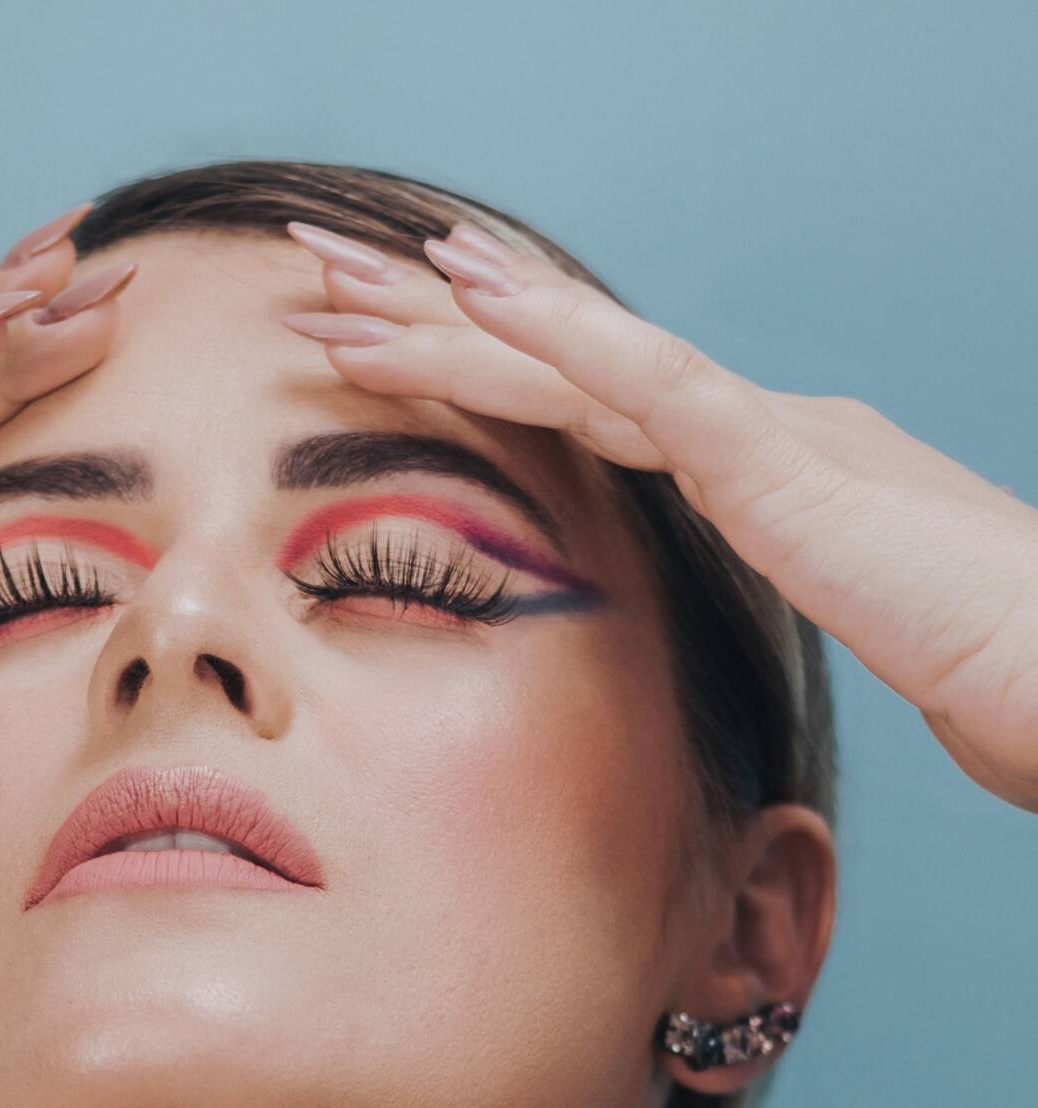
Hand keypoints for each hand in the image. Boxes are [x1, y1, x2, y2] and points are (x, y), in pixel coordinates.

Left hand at [282, 219, 1037, 813]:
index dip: (468, 373)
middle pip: (547, 361)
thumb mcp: (825, 613)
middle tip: (318, 280)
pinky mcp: (781, 462)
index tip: (376, 352)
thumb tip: (720, 587)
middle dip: (425, 321)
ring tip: (353, 273)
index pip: (569, 406)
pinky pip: (651, 383)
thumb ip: (760, 584)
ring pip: (572, 356)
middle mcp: (732, 426)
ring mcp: (755, 432)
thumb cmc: (966, 657)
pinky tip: (479, 295)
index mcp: (735, 465)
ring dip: (453, 318)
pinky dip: (562, 336)